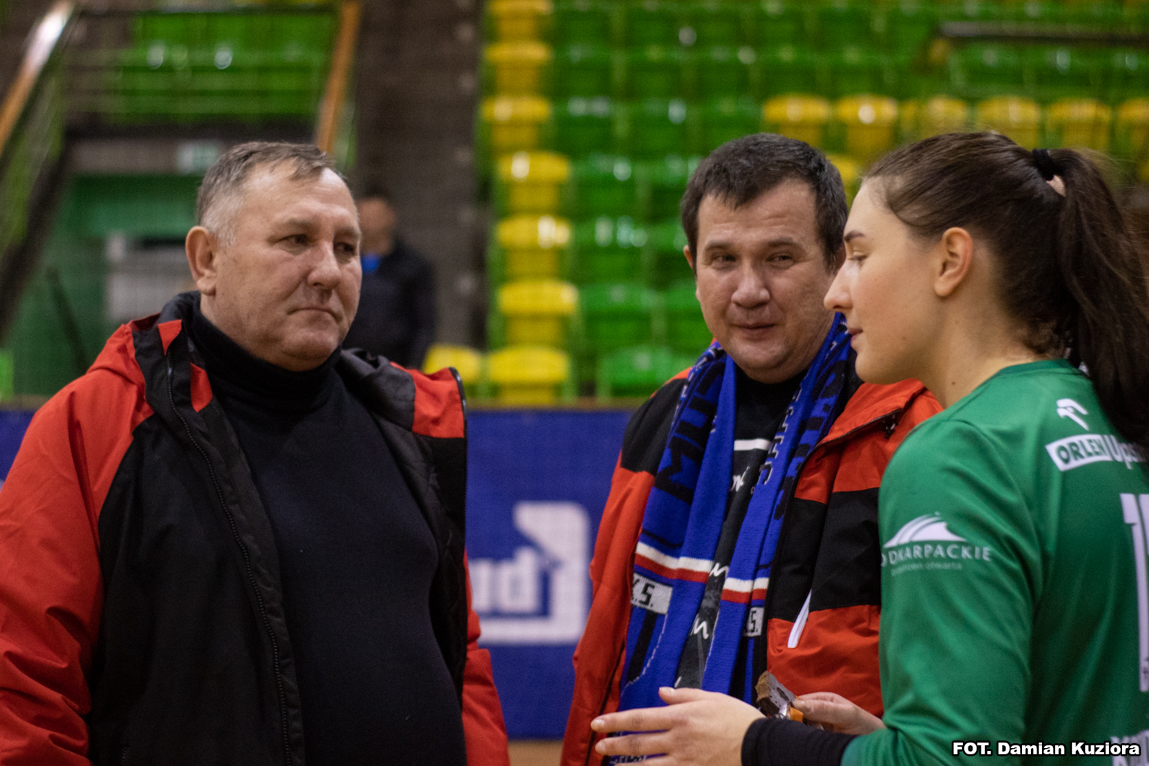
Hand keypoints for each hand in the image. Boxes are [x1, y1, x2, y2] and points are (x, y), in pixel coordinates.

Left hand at [591, 686, 763, 765]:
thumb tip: (662, 692)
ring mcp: (685, 761)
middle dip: (615, 745)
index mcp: (681, 717)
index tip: (598, 723)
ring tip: (611, 765)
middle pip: (638, 744)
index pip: (640, 718)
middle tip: (598, 746)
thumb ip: (684, 695)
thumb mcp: (712, 698)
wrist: (760, 746)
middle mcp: (678, 740)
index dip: (615, 721)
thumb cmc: (738, 719)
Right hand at [792, 692, 885, 734]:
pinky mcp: (821, 739)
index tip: (786, 717)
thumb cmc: (866, 726)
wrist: (879, 744)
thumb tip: (797, 705)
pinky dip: (808, 740)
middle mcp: (819, 711)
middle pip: (798, 715)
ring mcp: (820, 726)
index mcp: (823, 699)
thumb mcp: (846, 714)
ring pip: (801, 728)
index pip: (799, 701)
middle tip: (802, 729)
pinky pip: (808, 738)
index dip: (791, 708)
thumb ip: (824, 708)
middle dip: (796, 722)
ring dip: (803, 732)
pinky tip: (815, 742)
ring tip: (814, 736)